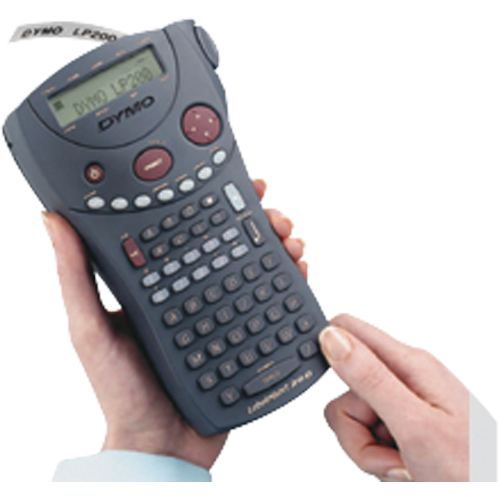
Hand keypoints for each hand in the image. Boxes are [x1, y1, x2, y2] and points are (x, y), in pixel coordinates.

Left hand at [43, 178, 305, 470]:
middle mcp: (194, 289)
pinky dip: (286, 280)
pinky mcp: (243, 331)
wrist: (160, 440)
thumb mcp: (89, 330)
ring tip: (286, 237)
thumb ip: (76, 279)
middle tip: (267, 212)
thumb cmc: (120, 390)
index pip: (186, 229)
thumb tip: (55, 223)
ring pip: (255, 264)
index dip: (207, 200)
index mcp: (161, 282)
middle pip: (229, 241)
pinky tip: (293, 269)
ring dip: (275, 244)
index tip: (226, 180)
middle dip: (254, 219)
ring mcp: (221, 309)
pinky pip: (268, 299)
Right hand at [319, 316, 468, 480]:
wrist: (490, 494)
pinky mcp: (401, 427)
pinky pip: (366, 437)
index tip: (328, 383)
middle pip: (345, 390)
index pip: (349, 331)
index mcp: (408, 365)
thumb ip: (370, 378)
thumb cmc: (471, 467)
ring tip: (402, 464)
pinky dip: (378, 459)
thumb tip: (332, 337)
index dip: (329, 350)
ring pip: (352, 419)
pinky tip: (403, 467)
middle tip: (387, 448)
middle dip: (356, 429)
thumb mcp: (414, 424)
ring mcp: (401, 405)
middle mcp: (403, 380)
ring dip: (368, 450)